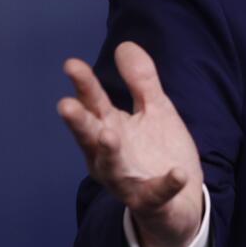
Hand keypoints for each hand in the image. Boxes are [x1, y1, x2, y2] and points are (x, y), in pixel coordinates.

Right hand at [57, 41, 203, 246]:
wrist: (180, 201)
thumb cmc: (157, 151)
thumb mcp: (155, 110)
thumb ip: (141, 81)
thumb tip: (124, 44)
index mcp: (110, 130)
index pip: (93, 105)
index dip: (84, 85)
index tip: (71, 64)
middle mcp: (110, 157)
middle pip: (91, 137)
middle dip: (79, 122)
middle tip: (66, 105)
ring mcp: (128, 181)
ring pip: (112, 168)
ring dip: (109, 152)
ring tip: (108, 135)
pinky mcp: (151, 201)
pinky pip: (157, 194)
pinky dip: (166, 184)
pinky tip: (178, 173)